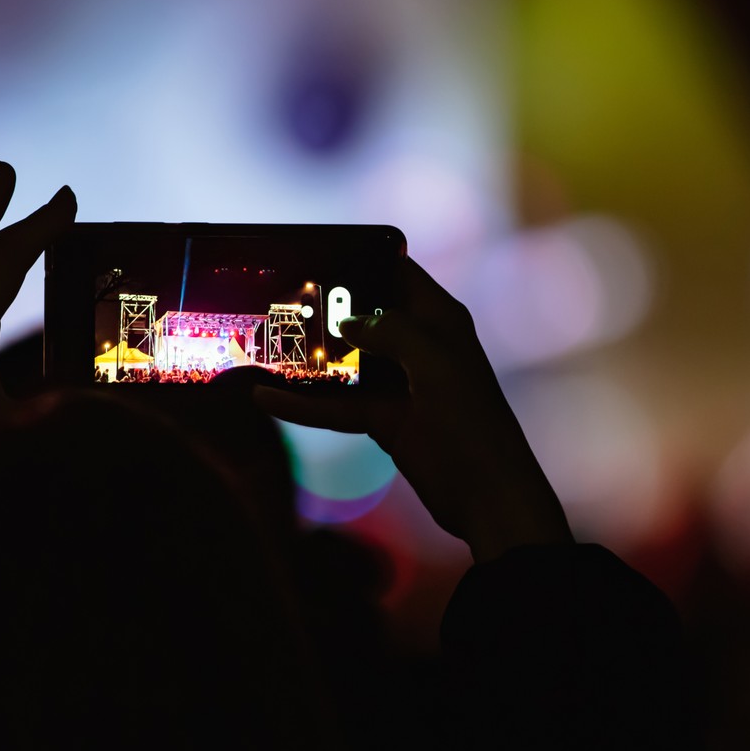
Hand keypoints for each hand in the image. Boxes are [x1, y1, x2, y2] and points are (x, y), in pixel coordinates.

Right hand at [253, 257, 567, 563]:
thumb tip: (348, 322)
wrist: (488, 497)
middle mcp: (417, 346)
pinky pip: (335, 405)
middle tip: (272, 296)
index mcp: (439, 320)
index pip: (398, 273)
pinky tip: (264, 398)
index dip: (362, 259)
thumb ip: (392, 331)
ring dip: (307, 357)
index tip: (315, 253)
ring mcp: (399, 385)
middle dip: (323, 307)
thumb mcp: (435, 362)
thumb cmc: (472, 422)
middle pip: (363, 315)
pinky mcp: (383, 420)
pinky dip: (302, 404)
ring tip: (261, 343)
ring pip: (344, 362)